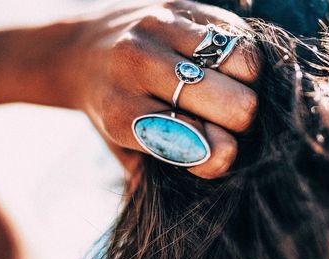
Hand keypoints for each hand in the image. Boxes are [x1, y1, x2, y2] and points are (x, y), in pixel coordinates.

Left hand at [81, 0, 258, 178]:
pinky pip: (240, 36)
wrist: (79, 48)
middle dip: (243, 124)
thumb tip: (217, 172)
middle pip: (235, 106)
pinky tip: (228, 68)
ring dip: (249, 87)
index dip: (221, 157)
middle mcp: (138, 65)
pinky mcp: (180, 6)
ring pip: (245, 66)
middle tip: (230, 123)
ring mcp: (161, 29)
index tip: (219, 153)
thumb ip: (159, 172)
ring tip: (231, 91)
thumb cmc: (111, 108)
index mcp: (120, 112)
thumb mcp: (121, 149)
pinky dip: (245, 59)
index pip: (199, 145)